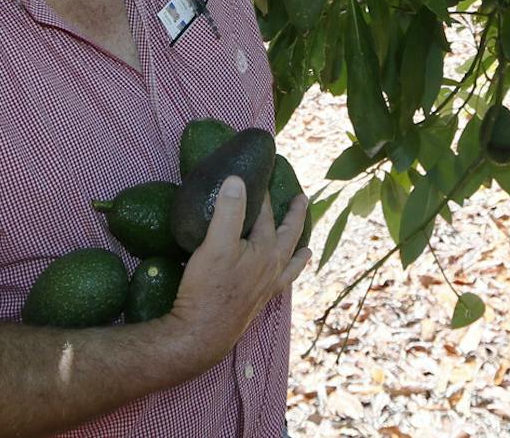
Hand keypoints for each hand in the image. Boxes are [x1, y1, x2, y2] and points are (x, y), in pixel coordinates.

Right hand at [162, 176, 309, 369]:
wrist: (203, 333)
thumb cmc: (209, 288)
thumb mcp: (216, 243)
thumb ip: (229, 211)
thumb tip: (237, 180)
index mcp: (265, 250)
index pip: (265, 215)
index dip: (261, 195)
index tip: (259, 177)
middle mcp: (272, 267)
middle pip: (288, 236)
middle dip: (295, 216)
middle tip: (302, 200)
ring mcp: (268, 286)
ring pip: (290, 263)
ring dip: (298, 250)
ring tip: (306, 248)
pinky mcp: (259, 302)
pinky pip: (281, 285)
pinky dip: (287, 278)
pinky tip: (282, 280)